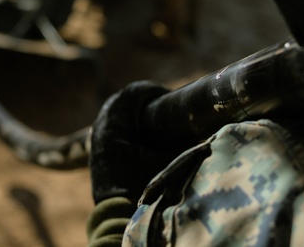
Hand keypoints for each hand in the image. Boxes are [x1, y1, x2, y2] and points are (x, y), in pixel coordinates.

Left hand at [89, 81, 172, 203]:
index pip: (134, 91)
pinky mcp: (97, 148)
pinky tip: (140, 132)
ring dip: (133, 110)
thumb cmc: (145, 185)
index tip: (168, 96)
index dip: (153, 90)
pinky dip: (125, 124)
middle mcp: (102, 124)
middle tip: (163, 104)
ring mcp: (97, 136)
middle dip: (143, 99)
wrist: (119, 213)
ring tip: (154, 117)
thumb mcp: (168, 157)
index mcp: (115, 121)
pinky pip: (110, 125)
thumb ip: (183, 137)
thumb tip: (206, 125)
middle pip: (123, 99)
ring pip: (115, 111)